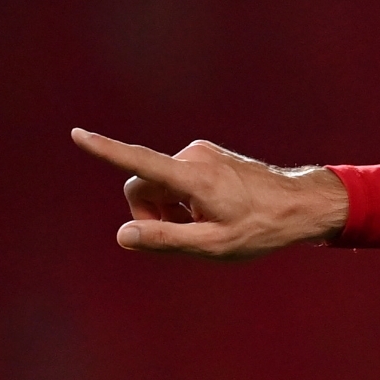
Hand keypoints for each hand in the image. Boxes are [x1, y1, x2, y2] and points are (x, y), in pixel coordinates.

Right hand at [71, 129, 349, 259]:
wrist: (301, 204)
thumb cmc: (261, 227)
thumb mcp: (215, 244)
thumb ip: (166, 240)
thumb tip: (124, 235)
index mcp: (194, 177)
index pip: (140, 162)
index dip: (106, 151)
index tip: (78, 134)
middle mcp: (194, 157)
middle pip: (141, 185)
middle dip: (150, 214)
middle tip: (184, 236)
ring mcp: (201, 153)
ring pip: (159, 185)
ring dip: (170, 209)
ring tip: (206, 224)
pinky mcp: (206, 156)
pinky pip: (176, 181)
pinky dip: (183, 200)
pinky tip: (213, 213)